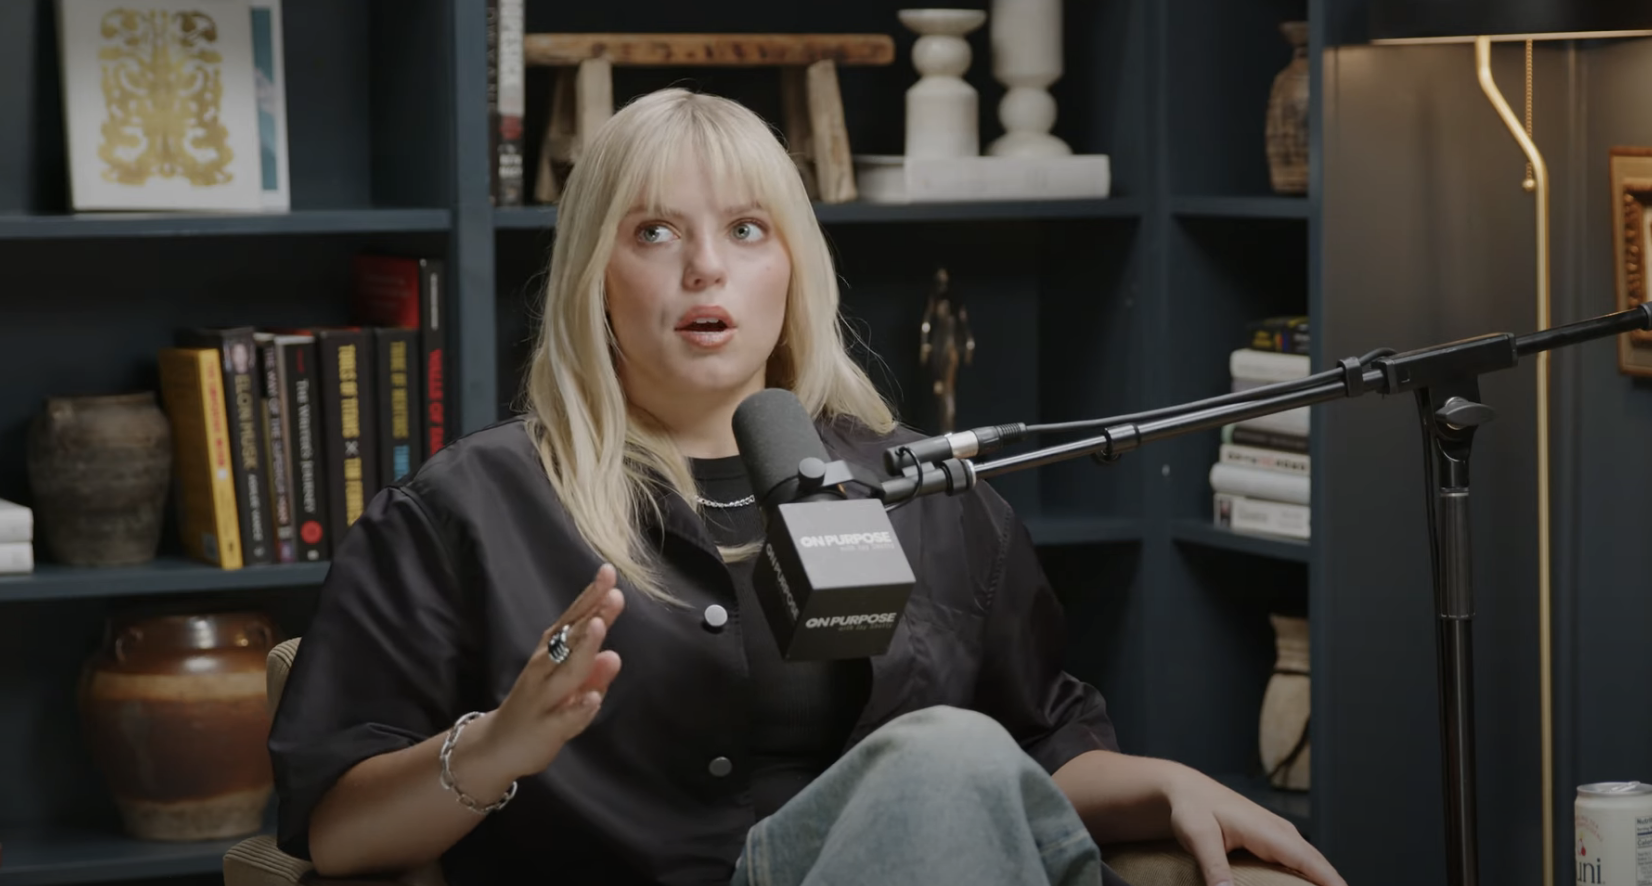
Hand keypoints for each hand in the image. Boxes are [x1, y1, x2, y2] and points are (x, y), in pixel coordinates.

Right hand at [468, 563, 625, 779]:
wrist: (497, 747)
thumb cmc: (540, 709)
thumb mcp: (568, 686)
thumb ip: (592, 671)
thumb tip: (614, 655)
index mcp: (551, 654)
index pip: (573, 620)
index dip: (590, 597)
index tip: (608, 572)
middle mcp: (544, 670)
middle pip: (570, 639)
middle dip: (592, 615)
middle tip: (612, 592)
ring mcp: (543, 699)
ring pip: (566, 673)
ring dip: (583, 650)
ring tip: (600, 628)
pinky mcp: (544, 729)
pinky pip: (563, 718)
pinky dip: (577, 709)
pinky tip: (592, 700)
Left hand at [1162, 769, 1345, 885]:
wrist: (1186, 789)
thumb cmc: (1192, 808)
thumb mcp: (1198, 837)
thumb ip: (1214, 866)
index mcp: (1269, 830)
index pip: (1310, 861)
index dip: (1330, 882)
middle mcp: (1280, 832)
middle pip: (1317, 864)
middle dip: (1332, 884)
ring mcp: (1279, 835)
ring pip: (1310, 863)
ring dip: (1321, 880)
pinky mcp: (1272, 841)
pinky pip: (1298, 862)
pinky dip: (1308, 876)